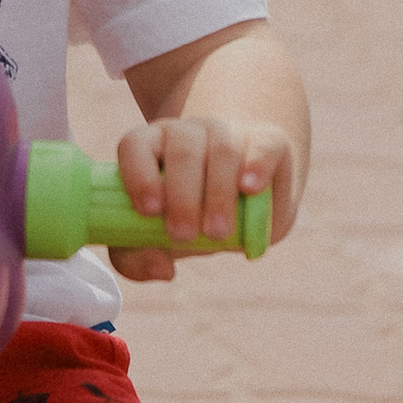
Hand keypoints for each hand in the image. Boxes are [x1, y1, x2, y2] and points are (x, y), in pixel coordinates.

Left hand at [108, 112, 298, 283]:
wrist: (243, 200)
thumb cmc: (189, 217)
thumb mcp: (159, 238)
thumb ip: (139, 259)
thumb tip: (162, 270)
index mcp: (150, 146)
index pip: (135, 145)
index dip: (138, 175)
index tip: (149, 211)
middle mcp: (187, 132)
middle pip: (182, 149)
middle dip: (182, 196)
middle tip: (183, 235)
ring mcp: (227, 132)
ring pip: (222, 148)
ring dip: (218, 193)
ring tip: (217, 233)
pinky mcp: (267, 140)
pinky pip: (263, 144)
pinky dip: (257, 165)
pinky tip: (250, 188)